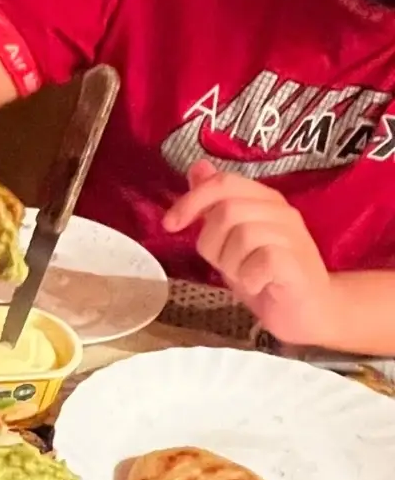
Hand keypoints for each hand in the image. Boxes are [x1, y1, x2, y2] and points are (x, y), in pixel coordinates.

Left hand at [163, 160, 337, 343]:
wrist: (308, 310)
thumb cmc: (265, 276)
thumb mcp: (229, 240)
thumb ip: (214, 207)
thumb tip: (197, 169)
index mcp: (263, 200)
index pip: (223, 182)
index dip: (192, 200)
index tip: (170, 225)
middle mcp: (280, 211)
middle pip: (227, 211)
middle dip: (213, 244)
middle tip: (227, 265)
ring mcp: (292, 236)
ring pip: (242, 236)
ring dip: (232, 265)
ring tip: (246, 276)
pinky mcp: (297, 263)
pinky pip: (261, 260)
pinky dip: (249, 278)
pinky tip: (258, 286)